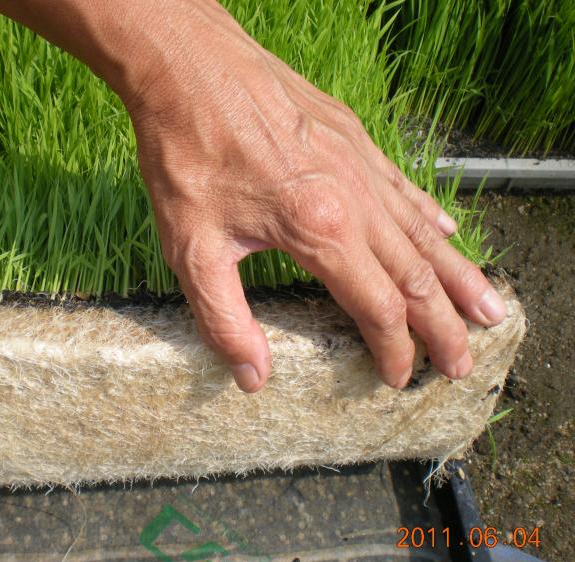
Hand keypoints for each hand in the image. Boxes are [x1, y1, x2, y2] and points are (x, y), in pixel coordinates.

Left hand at [121, 3, 506, 391]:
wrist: (189, 67)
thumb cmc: (187, 156)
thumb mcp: (191, 248)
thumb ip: (224, 318)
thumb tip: (252, 378)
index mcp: (320, 230)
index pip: (377, 308)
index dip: (393, 350)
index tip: (398, 379)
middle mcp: (355, 197)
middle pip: (417, 276)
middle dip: (444, 326)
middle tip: (463, 363)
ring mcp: (360, 162)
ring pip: (424, 232)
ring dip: (458, 276)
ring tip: (488, 310)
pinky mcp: (353, 137)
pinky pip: (403, 187)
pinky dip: (429, 217)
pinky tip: (446, 232)